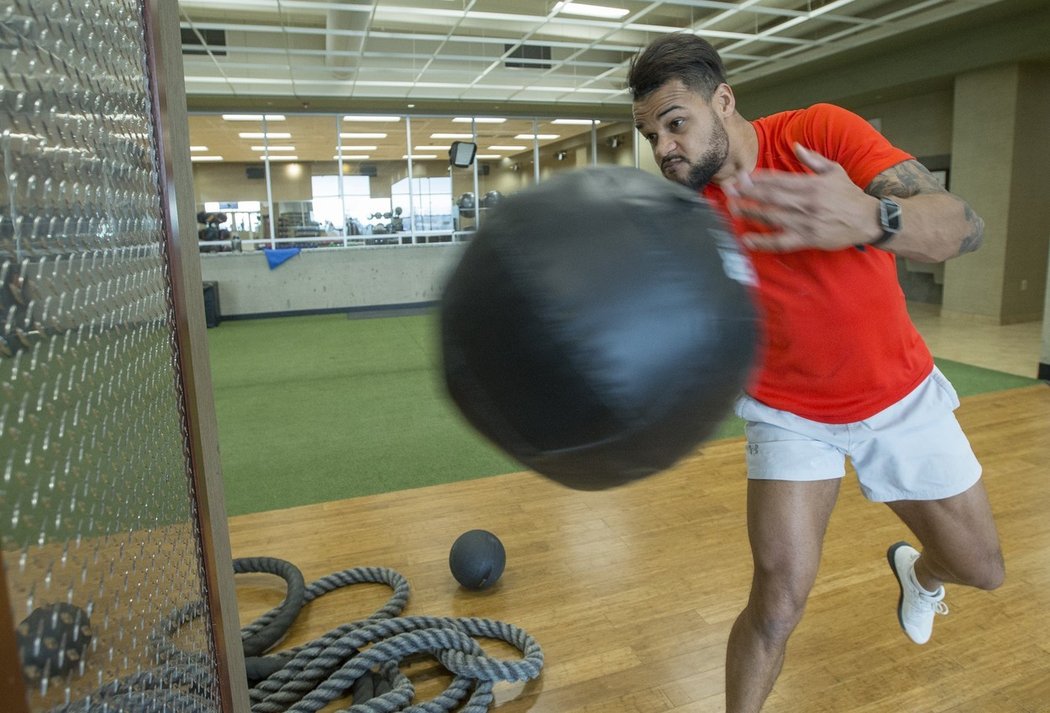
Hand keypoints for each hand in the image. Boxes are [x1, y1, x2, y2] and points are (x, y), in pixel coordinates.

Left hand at [724, 143, 879, 251]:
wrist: (868, 220)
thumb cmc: (849, 194)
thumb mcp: (834, 170)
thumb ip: (812, 159)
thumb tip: (795, 145)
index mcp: (811, 184)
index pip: (779, 180)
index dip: (757, 179)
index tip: (741, 177)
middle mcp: (806, 202)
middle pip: (771, 196)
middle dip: (748, 193)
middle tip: (729, 190)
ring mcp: (806, 221)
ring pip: (772, 216)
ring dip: (750, 212)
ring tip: (733, 209)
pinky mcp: (807, 239)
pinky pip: (781, 241)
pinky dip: (763, 241)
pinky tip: (747, 240)